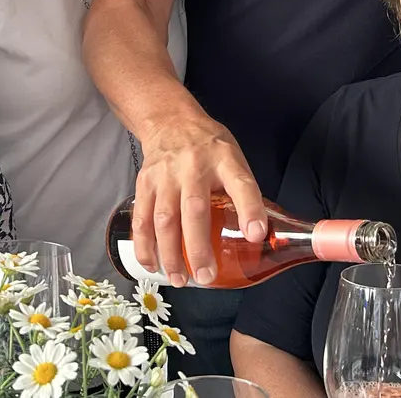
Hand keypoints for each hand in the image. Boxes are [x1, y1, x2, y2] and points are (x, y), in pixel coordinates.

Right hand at [133, 112, 266, 287]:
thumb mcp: (235, 158)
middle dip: (198, 247)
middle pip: (194, 209)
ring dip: (170, 253)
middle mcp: (194, 166)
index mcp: (225, 160)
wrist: (170, 120)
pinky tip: (152, 265)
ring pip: (164, 218)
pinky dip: (144, 245)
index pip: (241, 183)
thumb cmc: (209, 147)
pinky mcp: (145, 183)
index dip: (249, 210)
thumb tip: (258, 235)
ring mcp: (166, 175)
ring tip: (180, 279)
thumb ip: (244, 192)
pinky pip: (142, 218)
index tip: (256, 234)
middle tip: (206, 276)